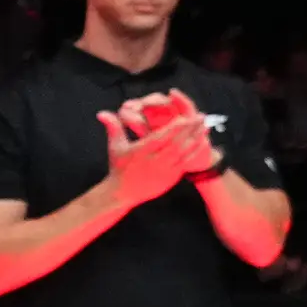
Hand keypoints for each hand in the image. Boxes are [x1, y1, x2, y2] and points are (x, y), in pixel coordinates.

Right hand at [101, 104, 217, 205]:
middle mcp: (155, 161)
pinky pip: (186, 163)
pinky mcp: (172, 177)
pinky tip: (202, 142)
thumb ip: (114, 128)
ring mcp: (165, 170)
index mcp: (141, 152)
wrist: (122, 194)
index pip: (161, 138)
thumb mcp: (116, 147)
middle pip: (176, 144)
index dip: (174, 128)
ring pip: (184, 153)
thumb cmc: (119, 167)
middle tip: (200, 116)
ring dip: (196, 139)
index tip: (185, 117)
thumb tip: (102, 112)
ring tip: (205, 126)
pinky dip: (194, 152)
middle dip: (190, 130)